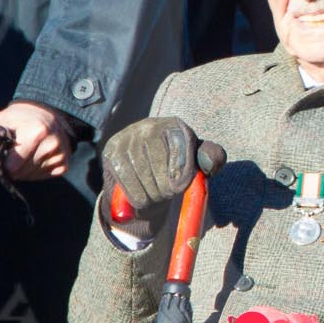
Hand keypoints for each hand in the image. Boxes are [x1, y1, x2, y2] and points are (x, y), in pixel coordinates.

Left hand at [0, 101, 73, 180]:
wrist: (48, 114)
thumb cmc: (21, 117)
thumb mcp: (2, 120)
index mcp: (37, 132)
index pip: (13, 166)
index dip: (3, 163)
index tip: (3, 155)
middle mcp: (51, 145)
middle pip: (21, 173)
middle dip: (13, 167)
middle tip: (14, 153)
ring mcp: (60, 155)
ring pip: (31, 176)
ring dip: (24, 169)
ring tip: (25, 153)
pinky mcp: (64, 164)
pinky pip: (42, 176)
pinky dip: (35, 170)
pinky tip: (35, 156)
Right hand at [101, 116, 199, 231]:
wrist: (146, 178)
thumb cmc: (177, 169)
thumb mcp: (198, 163)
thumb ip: (212, 158)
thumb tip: (207, 161)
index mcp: (174, 125)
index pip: (180, 147)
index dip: (182, 173)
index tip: (181, 187)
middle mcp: (149, 125)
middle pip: (157, 160)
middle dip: (165, 186)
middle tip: (167, 194)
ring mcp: (128, 137)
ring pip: (139, 172)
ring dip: (151, 193)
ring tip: (156, 196)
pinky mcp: (112, 151)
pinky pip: (124, 178)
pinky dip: (135, 194)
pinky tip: (141, 197)